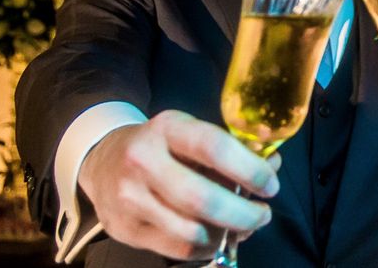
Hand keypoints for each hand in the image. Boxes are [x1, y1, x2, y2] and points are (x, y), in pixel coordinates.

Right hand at [78, 110, 280, 259]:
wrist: (104, 160)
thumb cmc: (163, 146)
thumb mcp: (192, 133)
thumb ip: (234, 148)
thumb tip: (273, 164)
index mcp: (167, 128)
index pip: (214, 148)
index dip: (250, 170)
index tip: (271, 186)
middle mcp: (143, 160)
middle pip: (203, 199)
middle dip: (244, 213)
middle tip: (263, 214)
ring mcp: (130, 198)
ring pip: (192, 232)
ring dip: (228, 234)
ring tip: (243, 225)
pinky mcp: (125, 229)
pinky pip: (179, 250)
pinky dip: (208, 248)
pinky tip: (217, 236)